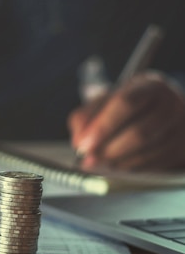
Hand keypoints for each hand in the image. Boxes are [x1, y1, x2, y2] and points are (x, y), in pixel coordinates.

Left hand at [68, 71, 184, 170]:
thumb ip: (86, 117)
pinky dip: (131, 167)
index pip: (126, 103)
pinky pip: (155, 163)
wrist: (161, 111)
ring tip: (99, 163)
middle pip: (139, 131)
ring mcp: (180, 127)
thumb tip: (78, 141)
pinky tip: (116, 166)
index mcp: (149, 86)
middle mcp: (171, 104)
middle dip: (109, 149)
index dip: (102, 126)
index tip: (84, 144)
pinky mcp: (182, 148)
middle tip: (88, 159)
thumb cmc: (128, 106)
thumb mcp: (105, 102)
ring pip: (148, 150)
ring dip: (118, 161)